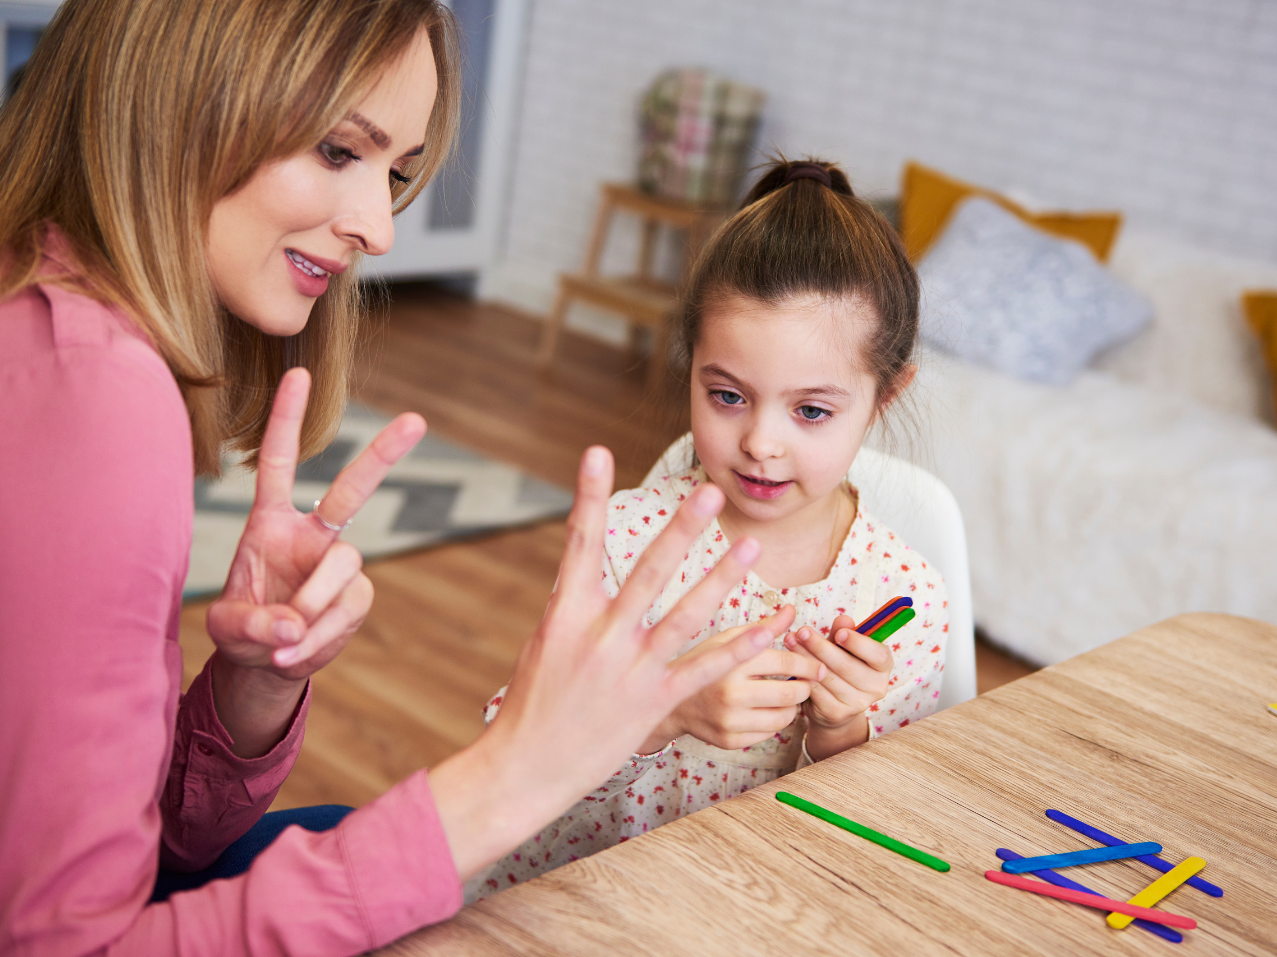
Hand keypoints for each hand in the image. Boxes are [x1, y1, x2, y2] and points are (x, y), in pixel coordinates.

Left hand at [206, 368, 424, 754]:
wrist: (267, 665)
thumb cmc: (243, 631)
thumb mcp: (227, 628)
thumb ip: (252, 623)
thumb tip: (293, 624)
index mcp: (271, 524)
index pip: (278, 463)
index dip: (286, 420)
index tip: (298, 374)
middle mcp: (311, 536)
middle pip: (352, 489)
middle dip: (384, 454)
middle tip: (417, 421)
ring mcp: (338, 566)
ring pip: (343, 566)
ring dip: (313, 604)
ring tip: (284, 642)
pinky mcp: (356, 598)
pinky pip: (347, 610)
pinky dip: (322, 636)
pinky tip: (296, 652)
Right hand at [428, 447, 792, 879]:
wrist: (525, 767)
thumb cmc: (534, 701)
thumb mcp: (546, 641)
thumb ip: (574, 603)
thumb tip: (585, 565)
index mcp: (565, 613)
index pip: (580, 543)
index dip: (589, 496)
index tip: (597, 453)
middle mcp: (600, 636)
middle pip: (647, 573)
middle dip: (680, 531)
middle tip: (708, 492)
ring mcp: (630, 669)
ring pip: (686, 616)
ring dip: (721, 580)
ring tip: (751, 550)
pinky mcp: (655, 701)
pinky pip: (706, 668)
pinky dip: (742, 646)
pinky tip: (770, 626)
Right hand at [637, 606, 825, 753]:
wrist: (669, 701)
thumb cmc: (702, 663)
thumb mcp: (727, 638)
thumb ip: (763, 627)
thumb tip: (792, 610)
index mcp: (731, 661)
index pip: (786, 663)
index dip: (808, 664)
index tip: (818, 666)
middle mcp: (730, 692)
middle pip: (791, 694)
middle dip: (804, 687)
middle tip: (803, 683)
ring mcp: (729, 720)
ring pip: (784, 718)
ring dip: (792, 707)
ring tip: (784, 697)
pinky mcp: (729, 741)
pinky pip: (769, 734)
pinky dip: (773, 722)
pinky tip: (764, 710)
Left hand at [785, 613, 893, 760]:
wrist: (834, 706)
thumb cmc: (841, 667)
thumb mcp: (844, 647)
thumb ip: (843, 633)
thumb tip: (844, 620)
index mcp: (882, 667)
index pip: (878, 655)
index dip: (859, 643)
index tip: (839, 633)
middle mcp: (876, 687)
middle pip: (847, 665)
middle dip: (820, 646)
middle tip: (802, 632)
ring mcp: (857, 704)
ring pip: (827, 676)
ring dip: (806, 657)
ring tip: (790, 641)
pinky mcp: (836, 713)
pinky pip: (816, 690)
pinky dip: (802, 675)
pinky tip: (791, 664)